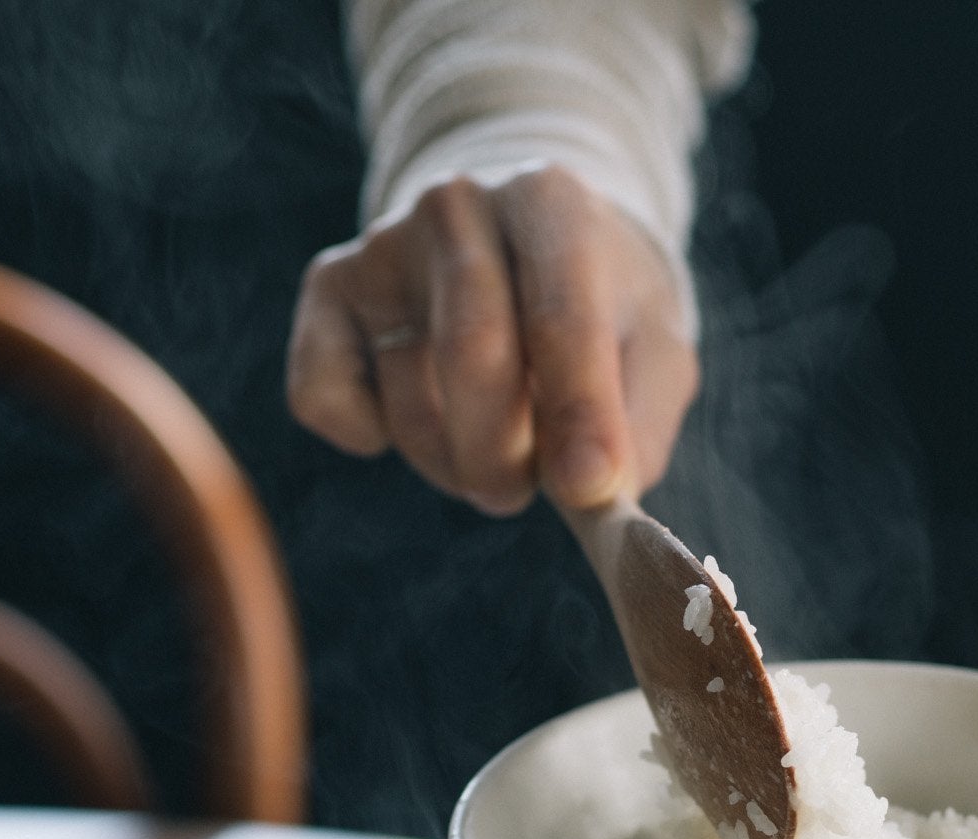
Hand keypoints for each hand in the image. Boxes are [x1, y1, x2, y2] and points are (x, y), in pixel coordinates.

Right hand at [286, 165, 698, 514]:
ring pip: (408, 403)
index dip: (579, 414)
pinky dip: (368, 437)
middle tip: (519, 494)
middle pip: (470, 356)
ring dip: (454, 464)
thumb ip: (639, 421)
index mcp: (550, 204)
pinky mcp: (328, 288)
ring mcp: (383, 244)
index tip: (589, 489)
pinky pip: (323, 398)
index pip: (562, 319)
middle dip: (503, 457)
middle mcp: (457, 207)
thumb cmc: (600, 309)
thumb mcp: (653, 349)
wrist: (522, 240)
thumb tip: (591, 494)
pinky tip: (420, 411)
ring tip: (493, 444)